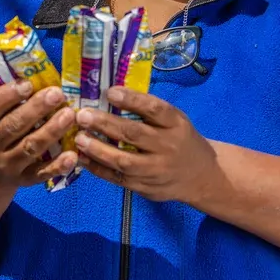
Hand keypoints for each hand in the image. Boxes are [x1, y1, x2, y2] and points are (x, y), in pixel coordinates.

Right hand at [0, 80, 77, 190]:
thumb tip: (38, 77)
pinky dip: (58, 165)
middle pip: (13, 126)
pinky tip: (73, 154)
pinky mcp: (23, 180)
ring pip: (30, 148)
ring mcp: (6, 165)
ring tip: (69, 115)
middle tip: (57, 94)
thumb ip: (8, 100)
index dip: (7, 96)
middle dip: (36, 109)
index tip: (28, 84)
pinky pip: (41, 173)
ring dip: (51, 131)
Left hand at [73, 87, 217, 203]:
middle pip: (134, 134)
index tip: (109, 92)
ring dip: (98, 149)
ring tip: (78, 138)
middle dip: (105, 124)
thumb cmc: (180, 139)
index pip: (154, 109)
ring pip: (124, 160)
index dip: (131, 99)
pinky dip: (98, 169)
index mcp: (175, 124)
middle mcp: (167, 147)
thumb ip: (150, 111)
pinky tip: (82, 158)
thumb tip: (110, 94)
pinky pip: (118, 178)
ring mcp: (156, 170)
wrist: (201, 176)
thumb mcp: (175, 120)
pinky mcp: (145, 188)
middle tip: (82, 115)